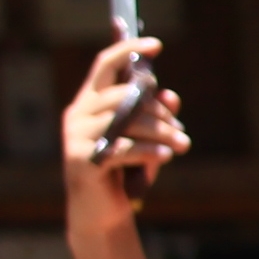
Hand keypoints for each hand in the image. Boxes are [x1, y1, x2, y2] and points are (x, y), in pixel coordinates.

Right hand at [59, 35, 186, 229]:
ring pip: (128, 119)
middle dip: (160, 111)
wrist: (102, 213)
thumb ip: (155, 115)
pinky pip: (123, 147)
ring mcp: (76, 137)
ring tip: (182, 144)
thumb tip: (171, 96)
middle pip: (127, 95)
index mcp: (90, 102)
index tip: (157, 45)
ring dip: (162, 131)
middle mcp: (78, 114)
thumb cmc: (125, 170)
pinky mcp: (81, 160)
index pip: (105, 64)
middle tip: (181, 130)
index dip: (128, 49)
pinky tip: (167, 155)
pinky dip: (150, 150)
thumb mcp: (146, 138)